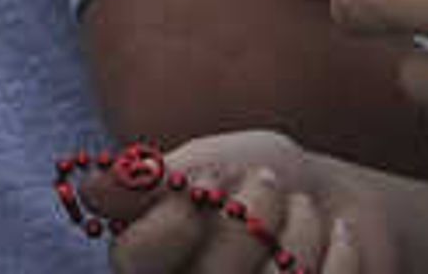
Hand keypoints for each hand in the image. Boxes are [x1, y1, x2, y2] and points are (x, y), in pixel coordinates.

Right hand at [77, 132, 413, 273]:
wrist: (329, 198)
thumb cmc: (256, 176)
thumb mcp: (204, 163)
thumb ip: (153, 181)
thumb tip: (88, 190)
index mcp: (157, 263)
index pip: (133, 261)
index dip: (166, 226)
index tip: (197, 190)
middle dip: (248, 215)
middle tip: (267, 182)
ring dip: (298, 228)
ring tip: (301, 206)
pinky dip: (339, 250)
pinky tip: (336, 231)